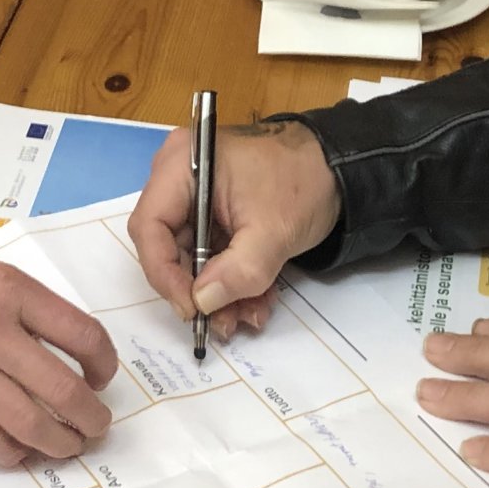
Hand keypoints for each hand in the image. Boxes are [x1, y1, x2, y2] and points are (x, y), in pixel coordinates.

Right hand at [0, 218, 120, 466]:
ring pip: (29, 423)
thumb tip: (48, 329)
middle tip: (98, 425)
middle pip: (64, 391)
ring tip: (70, 446)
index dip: (105, 362)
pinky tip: (20, 452)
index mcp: (8, 290)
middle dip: (91, 418)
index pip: (82, 335)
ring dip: (60, 443)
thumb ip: (14, 295)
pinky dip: (10, 452)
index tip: (103, 374)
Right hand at [126, 120, 340, 345]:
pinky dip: (231, 280)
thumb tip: (202, 303)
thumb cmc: (303, 183)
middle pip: (166, 246)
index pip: (149, 226)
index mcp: (181, 166)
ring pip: (189, 258)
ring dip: (219, 292)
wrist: (339, 170)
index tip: (191, 307)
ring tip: (249, 315)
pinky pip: (210, 255)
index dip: (163, 273)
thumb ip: (238, 271)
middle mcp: (178, 178)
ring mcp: (195, 198)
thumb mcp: (273, 232)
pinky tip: (255, 301)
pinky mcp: (213, 216)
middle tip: (222, 321)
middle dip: (197, 289)